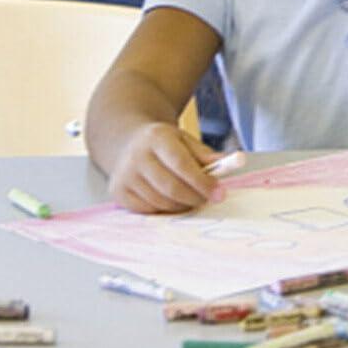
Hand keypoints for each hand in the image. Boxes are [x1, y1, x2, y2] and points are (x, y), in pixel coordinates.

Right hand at [108, 123, 226, 214]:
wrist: (127, 142)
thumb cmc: (163, 143)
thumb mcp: (184, 139)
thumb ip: (204, 154)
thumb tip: (228, 163)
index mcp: (157, 138)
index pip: (182, 164)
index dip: (202, 182)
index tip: (219, 193)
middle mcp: (137, 156)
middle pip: (171, 187)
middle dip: (194, 197)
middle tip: (208, 199)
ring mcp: (125, 176)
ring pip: (160, 202)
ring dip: (181, 206)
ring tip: (191, 199)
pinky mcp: (118, 192)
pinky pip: (147, 210)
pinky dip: (164, 209)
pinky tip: (172, 201)